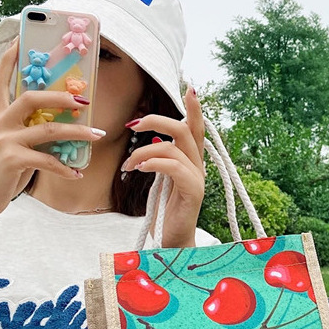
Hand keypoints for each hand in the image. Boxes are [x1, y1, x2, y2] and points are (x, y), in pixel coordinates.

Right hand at [0, 41, 103, 221]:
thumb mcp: (9, 146)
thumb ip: (27, 132)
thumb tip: (58, 126)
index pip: (0, 80)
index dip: (10, 58)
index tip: (21, 38)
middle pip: (31, 97)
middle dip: (61, 96)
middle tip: (84, 100)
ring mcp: (4, 140)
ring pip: (48, 129)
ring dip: (77, 132)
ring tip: (97, 136)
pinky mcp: (11, 160)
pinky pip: (48, 159)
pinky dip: (66, 168)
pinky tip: (77, 173)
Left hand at [122, 87, 204, 247]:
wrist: (175, 241)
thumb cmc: (166, 211)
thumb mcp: (162, 181)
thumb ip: (162, 161)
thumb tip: (153, 144)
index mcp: (192, 161)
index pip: (196, 129)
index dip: (195, 109)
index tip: (190, 87)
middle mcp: (199, 167)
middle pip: (186, 130)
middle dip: (158, 121)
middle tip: (135, 124)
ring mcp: (198, 179)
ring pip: (175, 147)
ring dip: (145, 151)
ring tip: (129, 165)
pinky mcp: (193, 192)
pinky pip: (174, 168)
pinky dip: (155, 163)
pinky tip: (140, 169)